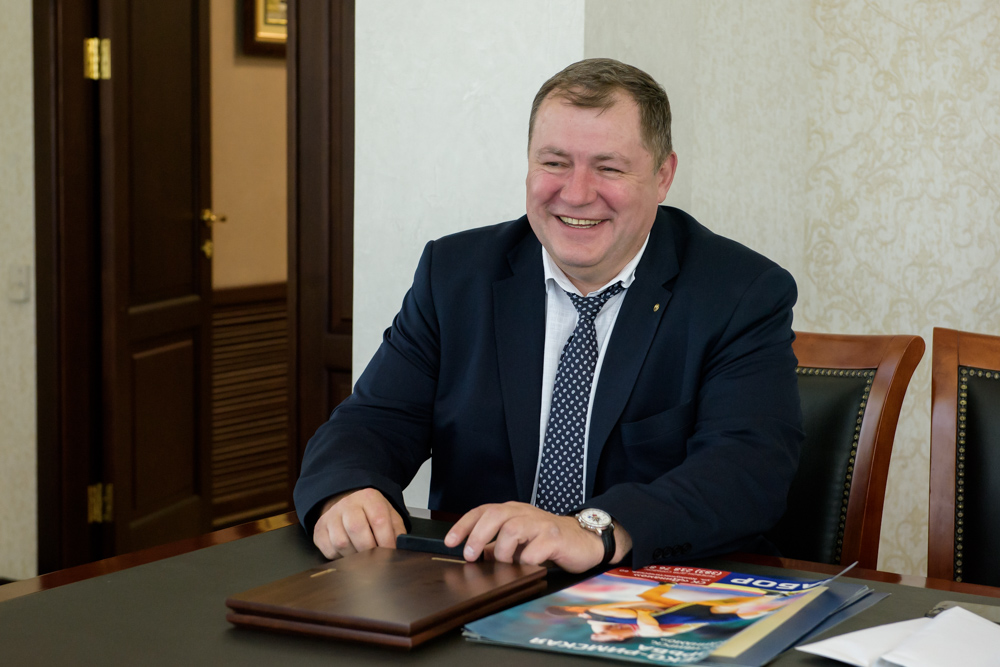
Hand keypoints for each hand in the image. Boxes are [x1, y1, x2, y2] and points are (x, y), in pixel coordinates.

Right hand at [311, 488, 405, 559]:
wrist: (348, 504)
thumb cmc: (371, 513)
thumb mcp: (389, 515)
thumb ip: (397, 531)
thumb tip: (402, 549)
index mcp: (369, 498)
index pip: (379, 520)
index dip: (386, 541)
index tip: (390, 553)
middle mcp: (348, 504)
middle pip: (357, 529)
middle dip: (369, 550)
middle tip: (376, 559)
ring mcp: (331, 516)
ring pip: (341, 542)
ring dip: (354, 555)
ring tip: (362, 556)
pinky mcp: (319, 529)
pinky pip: (329, 549)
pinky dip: (340, 557)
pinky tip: (348, 552)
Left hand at [444, 501, 629, 572]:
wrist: (586, 539)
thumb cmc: (549, 540)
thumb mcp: (520, 540)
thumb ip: (497, 545)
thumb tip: (476, 555)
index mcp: (513, 511)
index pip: (483, 511)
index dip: (464, 525)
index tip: (450, 541)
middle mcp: (525, 513)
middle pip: (494, 515)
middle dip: (477, 536)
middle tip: (470, 556)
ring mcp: (540, 524)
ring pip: (512, 530)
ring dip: (502, 551)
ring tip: (505, 564)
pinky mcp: (555, 538)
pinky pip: (533, 551)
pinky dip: (525, 562)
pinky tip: (528, 566)